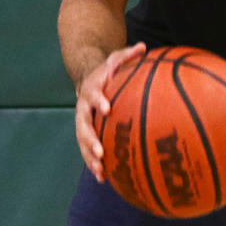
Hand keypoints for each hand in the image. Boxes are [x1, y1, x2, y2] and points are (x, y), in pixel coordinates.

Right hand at [74, 42, 145, 181]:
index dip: (98, 101)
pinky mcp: (87, 133)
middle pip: (82, 125)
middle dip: (90, 139)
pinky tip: (105, 179)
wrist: (88, 78)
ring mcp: (84, 122)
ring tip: (100, 171)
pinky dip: (95, 163)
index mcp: (92, 89)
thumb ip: (127, 54)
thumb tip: (143, 47)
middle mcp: (84, 108)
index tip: (107, 109)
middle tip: (100, 151)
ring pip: (83, 142)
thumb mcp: (116, 58)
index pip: (93, 94)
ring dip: (90, 157)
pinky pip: (88, 150)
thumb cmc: (109, 71)